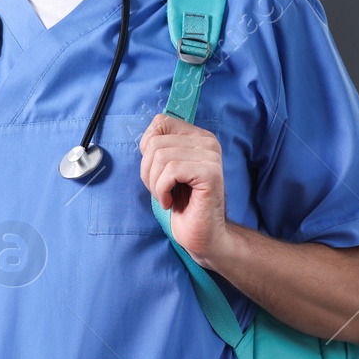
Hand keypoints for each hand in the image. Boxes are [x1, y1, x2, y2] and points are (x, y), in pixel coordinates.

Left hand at [139, 114, 228, 267]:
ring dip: (155, 184)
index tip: (156, 171)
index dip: (147, 148)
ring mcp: (211, 156)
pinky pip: (170, 171)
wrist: (203, 235)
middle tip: (160, 190)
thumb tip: (146, 139)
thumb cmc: (183, 205)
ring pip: (161, 157)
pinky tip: (171, 202)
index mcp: (198, 137)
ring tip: (166, 197)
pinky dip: (162, 190)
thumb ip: (159, 148)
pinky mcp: (210, 172)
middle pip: (155, 142)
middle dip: (148, 171)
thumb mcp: (165, 170)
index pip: (160, 122)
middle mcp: (208, 142)